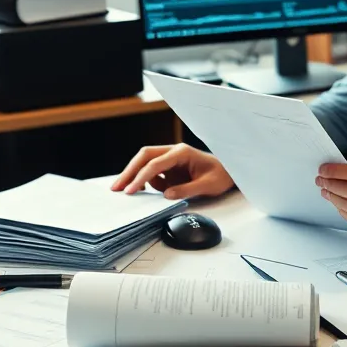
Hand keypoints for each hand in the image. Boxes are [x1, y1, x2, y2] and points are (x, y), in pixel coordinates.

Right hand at [111, 144, 234, 200]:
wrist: (230, 172)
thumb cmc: (221, 176)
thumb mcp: (208, 186)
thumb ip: (187, 189)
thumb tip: (167, 194)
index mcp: (182, 152)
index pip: (155, 163)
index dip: (141, 177)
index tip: (130, 190)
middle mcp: (174, 152)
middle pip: (144, 156)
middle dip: (129, 171)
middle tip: (116, 188)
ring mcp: (171, 159)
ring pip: (145, 162)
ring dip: (134, 176)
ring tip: (125, 191)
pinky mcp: (170, 167)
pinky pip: (153, 172)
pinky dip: (146, 181)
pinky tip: (145, 191)